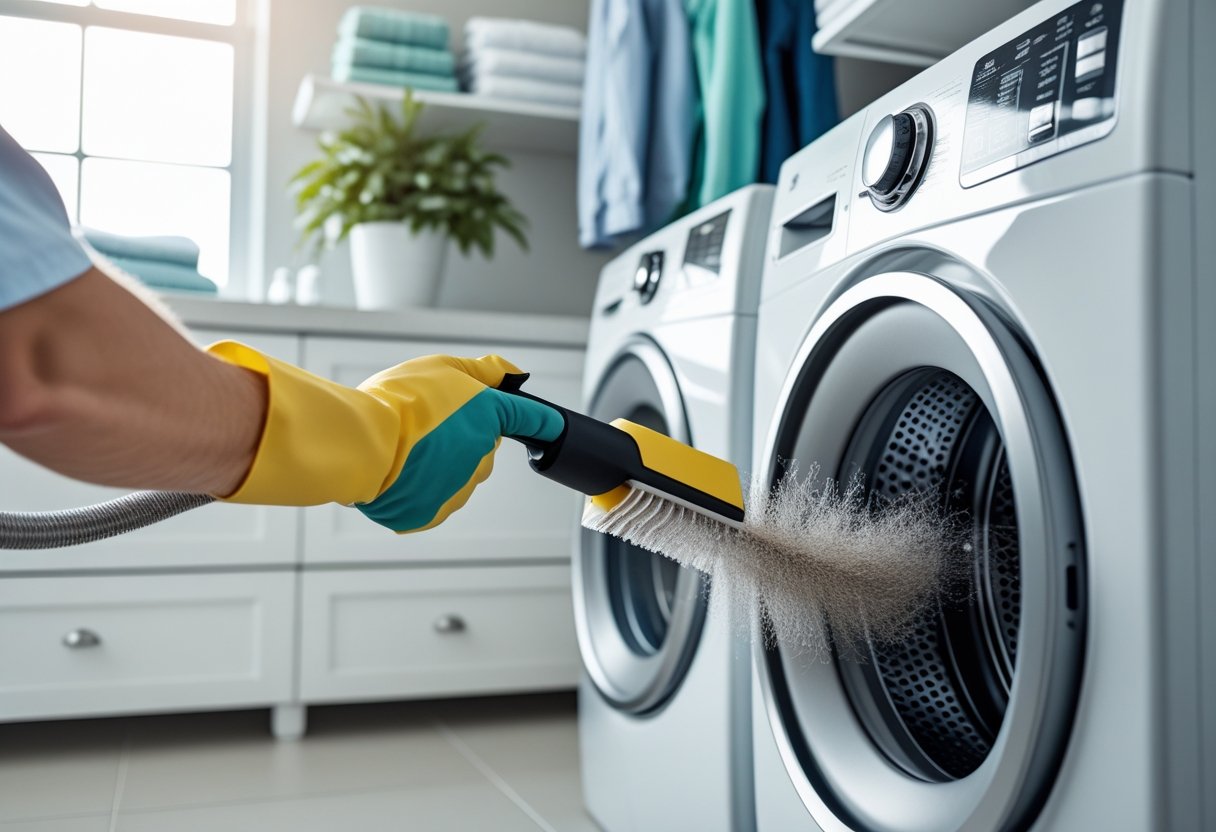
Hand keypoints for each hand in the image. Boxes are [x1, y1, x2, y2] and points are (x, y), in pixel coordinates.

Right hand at [354, 354, 563, 530]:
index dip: (541, 421)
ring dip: (436, 462)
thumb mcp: (440, 367)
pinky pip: (432, 497)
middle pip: (479, 446)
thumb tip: (512, 373)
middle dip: (459, 435)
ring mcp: (460, 488)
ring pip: (455, 473)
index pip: (529, 418)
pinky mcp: (435, 512)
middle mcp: (482, 456)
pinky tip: (396, 470)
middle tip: (422, 425)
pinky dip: (417, 486)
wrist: (360, 444)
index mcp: (488, 416)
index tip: (551, 425)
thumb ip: (481, 371)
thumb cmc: (396, 402)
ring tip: (400, 447)